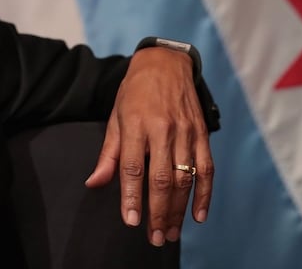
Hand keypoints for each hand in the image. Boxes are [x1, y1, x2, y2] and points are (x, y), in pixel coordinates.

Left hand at [84, 46, 213, 245]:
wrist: (166, 64)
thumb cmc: (135, 93)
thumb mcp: (116, 118)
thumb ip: (108, 154)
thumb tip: (94, 183)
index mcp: (136, 125)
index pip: (132, 167)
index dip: (131, 196)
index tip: (131, 221)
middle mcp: (163, 129)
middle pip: (162, 178)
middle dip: (158, 212)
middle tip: (155, 237)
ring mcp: (186, 132)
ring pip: (185, 178)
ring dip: (179, 209)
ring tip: (171, 233)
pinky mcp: (203, 134)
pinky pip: (207, 169)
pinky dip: (204, 194)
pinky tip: (198, 215)